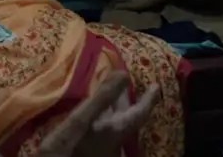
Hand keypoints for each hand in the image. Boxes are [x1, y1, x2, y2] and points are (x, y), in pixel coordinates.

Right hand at [36, 72, 159, 156]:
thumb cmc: (66, 149)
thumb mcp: (81, 120)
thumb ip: (103, 98)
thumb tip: (125, 74)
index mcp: (115, 132)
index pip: (139, 114)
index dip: (148, 99)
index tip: (156, 86)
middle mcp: (113, 142)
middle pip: (126, 119)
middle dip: (127, 101)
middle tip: (128, 85)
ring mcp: (101, 149)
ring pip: (113, 125)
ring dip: (113, 109)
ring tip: (109, 95)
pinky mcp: (90, 152)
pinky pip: (102, 130)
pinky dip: (101, 117)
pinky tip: (90, 115)